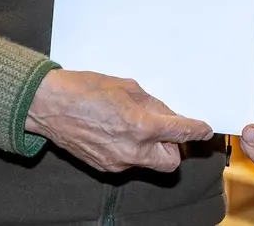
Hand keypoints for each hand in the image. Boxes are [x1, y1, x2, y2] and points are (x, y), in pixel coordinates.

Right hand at [25, 69, 212, 172]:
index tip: (204, 129)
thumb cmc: (84, 89)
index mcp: (141, 125)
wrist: (48, 105)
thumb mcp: (127, 86)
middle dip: (173, 147)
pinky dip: (131, 150)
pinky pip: (129, 162)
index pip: (180, 133)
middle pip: (171, 162)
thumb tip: (168, 114)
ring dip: (151, 148)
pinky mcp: (104, 167)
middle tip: (166, 129)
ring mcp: (117, 162)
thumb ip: (153, 103)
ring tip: (133, 125)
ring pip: (149, 163)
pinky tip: (116, 132)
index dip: (196, 130)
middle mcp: (132, 149)